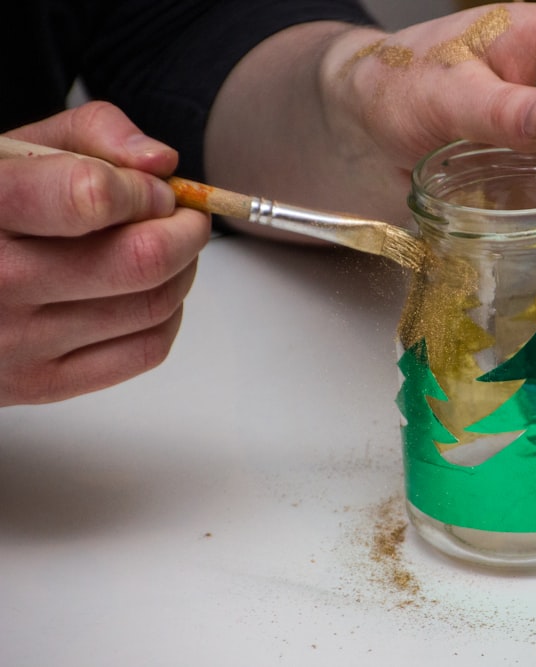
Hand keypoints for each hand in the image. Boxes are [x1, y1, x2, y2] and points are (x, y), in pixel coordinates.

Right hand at [0, 101, 209, 405]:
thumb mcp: (14, 151)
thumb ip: (91, 134)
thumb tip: (162, 163)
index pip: (90, 197)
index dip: (144, 190)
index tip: (155, 187)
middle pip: (142, 260)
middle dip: (186, 231)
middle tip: (185, 217)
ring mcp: (18, 340)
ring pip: (154, 305)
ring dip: (183, 271)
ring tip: (165, 248)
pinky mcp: (41, 383)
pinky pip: (147, 351)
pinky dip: (168, 316)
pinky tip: (147, 291)